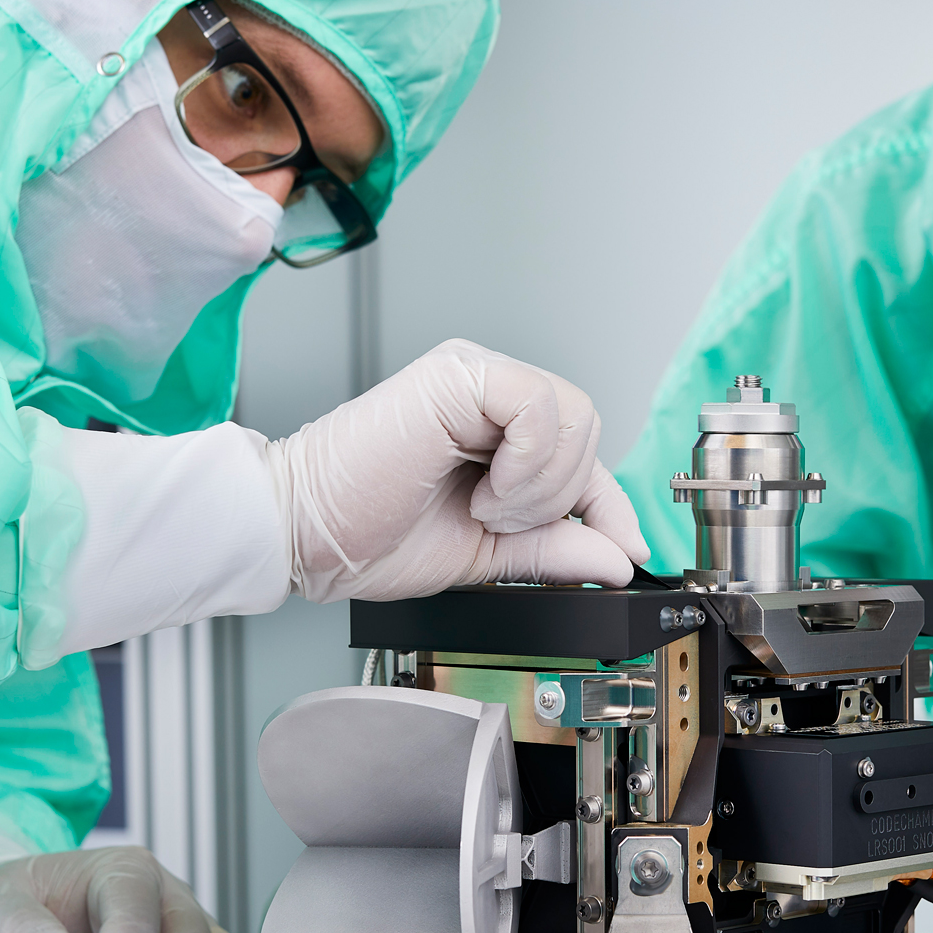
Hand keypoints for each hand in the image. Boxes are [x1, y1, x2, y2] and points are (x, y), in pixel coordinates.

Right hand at [268, 339, 648, 600]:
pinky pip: (540, 407)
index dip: (611, 504)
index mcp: (491, 427)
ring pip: (574, 415)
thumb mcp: (485, 554)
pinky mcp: (458, 375)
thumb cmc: (365, 534)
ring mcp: (472, 376)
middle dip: (560, 497)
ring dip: (540, 485)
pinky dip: (527, 464)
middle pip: (587, 429)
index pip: (582, 453)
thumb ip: (552, 549)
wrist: (302, 535)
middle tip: (498, 523)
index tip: (630, 552)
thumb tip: (618, 557)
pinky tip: (483, 491)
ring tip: (483, 509)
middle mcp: (486, 392)